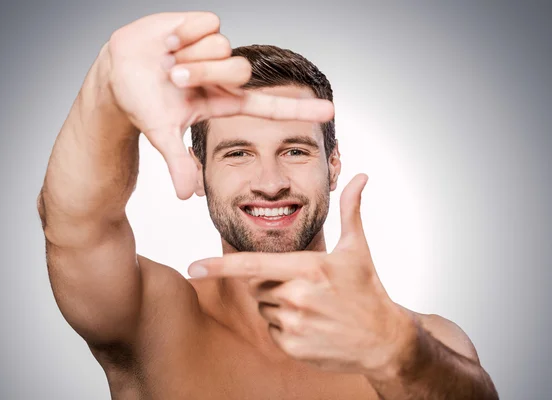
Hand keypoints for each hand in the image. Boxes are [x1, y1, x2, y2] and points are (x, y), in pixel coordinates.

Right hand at [103, 11, 334, 199]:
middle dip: (203, 73)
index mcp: (224, 101)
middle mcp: (225, 75)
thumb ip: (178, 163)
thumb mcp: (162, 134)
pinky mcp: (203, 24)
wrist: (118, 72)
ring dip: (189, 55)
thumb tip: (186, 195)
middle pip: (240, 69)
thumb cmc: (143, 103)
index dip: (299, 109)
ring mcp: (215, 49)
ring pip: (223, 45)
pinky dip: (183, 33)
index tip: (330, 112)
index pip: (269, 106)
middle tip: (175, 79)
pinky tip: (169, 41)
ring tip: (168, 61)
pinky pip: (208, 23)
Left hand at [187, 174, 416, 376]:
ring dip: (279, 305)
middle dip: (271, 282)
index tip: (194, 267)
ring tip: (311, 306)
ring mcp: (294, 324)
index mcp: (308, 268)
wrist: (384, 340)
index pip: (253, 265)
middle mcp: (297, 296)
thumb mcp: (357, 249)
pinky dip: (285, 327)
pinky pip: (272, 330)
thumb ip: (350, 210)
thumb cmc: (368, 290)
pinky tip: (311, 325)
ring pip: (263, 307)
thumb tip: (361, 177)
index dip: (220, 266)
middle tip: (304, 286)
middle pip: (257, 285)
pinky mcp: (293, 347)